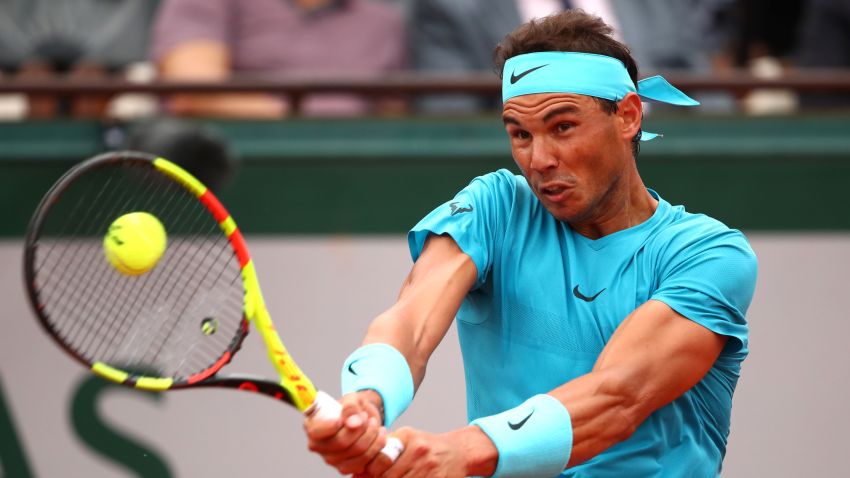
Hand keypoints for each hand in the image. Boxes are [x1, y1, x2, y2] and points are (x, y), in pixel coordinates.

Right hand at [304, 390, 386, 474]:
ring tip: (374, 423)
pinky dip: (377, 446)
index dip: (332, 426)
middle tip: (366, 417)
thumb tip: (353, 423)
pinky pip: (365, 461)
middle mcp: (318, 446)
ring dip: (372, 435)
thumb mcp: (352, 399)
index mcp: (312, 427)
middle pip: (341, 442)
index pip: (316, 432)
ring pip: (357, 451)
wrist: (364, 419)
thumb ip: (351, 407)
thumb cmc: (352, 408)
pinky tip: (379, 435)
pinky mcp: (346, 468)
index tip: (346, 417)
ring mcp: (331, 460)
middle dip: (361, 427)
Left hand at [357, 426, 496, 477]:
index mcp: (408, 437)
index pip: (381, 457)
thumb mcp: (407, 439)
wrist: (458, 452)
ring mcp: (429, 466)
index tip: (363, 473)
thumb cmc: (427, 447)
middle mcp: (419, 450)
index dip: (369, 470)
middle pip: (388, 475)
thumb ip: (385, 450)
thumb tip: (357, 470)